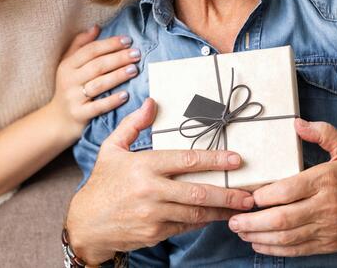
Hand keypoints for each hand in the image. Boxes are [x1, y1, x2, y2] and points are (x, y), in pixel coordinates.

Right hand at [49, 25, 141, 139]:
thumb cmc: (69, 87)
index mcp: (67, 65)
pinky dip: (112, 100)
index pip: (90, 50)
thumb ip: (80, 45)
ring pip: (99, 84)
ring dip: (118, 76)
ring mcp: (73, 98)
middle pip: (97, 66)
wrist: (58, 119)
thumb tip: (96, 27)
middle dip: (118, 58)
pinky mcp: (79, 114)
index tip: (128, 40)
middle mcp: (69, 80)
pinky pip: (98, 106)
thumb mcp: (68, 65)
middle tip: (136, 54)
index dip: (110, 44)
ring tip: (134, 70)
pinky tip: (125, 95)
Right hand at [66, 98, 253, 263]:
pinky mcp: (155, 233)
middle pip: (197, 191)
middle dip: (228, 193)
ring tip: (242, 207)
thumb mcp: (112, 148)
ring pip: (196, 212)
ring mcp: (153, 215)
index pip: (185, 160)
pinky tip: (217, 216)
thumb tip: (151, 102)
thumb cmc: (102, 182)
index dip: (214, 160)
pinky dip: (203, 221)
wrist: (86, 223)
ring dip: (221, 210)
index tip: (236, 160)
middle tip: (250, 194)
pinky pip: (185, 226)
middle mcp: (150, 190)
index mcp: (143, 165)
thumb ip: (133, 124)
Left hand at [227, 118, 336, 256]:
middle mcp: (324, 207)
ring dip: (259, 237)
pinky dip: (276, 249)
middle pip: (282, 219)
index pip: (288, 191)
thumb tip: (296, 123)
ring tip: (240, 231)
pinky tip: (259, 244)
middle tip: (233, 219)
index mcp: (325, 181)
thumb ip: (322, 133)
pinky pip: (298, 249)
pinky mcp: (328, 244)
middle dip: (253, 221)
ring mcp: (326, 228)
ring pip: (287, 237)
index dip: (264, 196)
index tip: (248, 196)